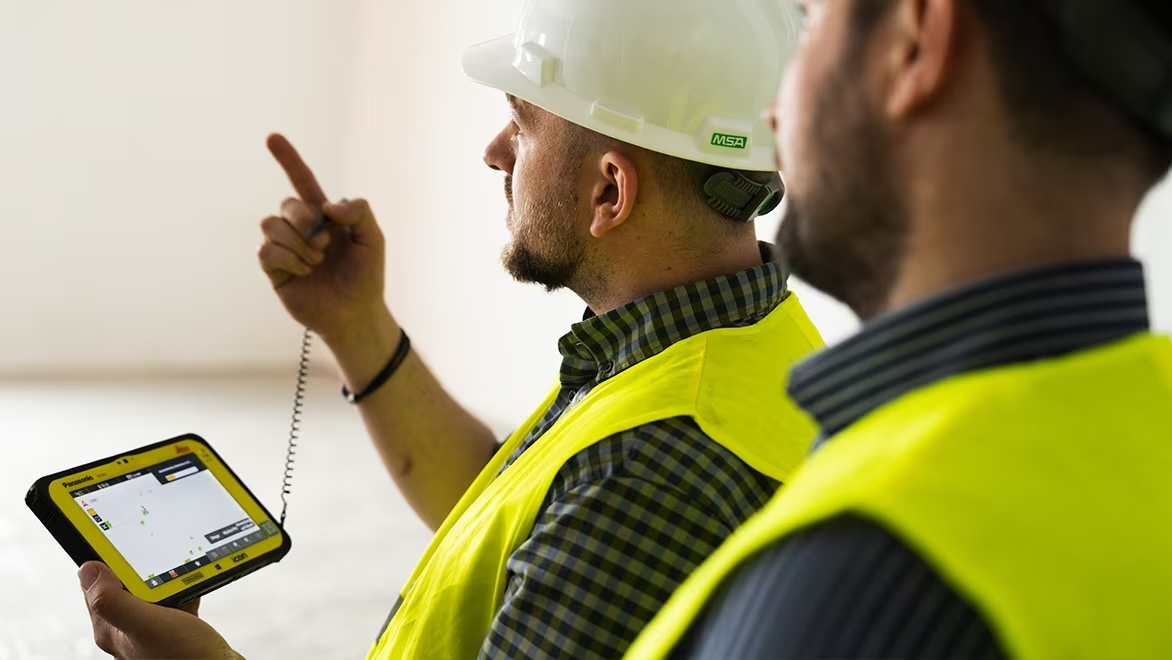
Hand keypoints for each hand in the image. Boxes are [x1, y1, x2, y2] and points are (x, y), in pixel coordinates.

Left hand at [80, 562, 240, 658]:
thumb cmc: (187, 659)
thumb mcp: (148, 625)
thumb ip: (115, 601)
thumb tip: (89, 570)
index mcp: (111, 629)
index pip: (95, 585)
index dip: (107, 563)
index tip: (124, 548)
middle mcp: (128, 629)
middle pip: (126, 583)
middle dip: (145, 569)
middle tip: (162, 567)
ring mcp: (152, 628)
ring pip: (153, 588)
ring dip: (169, 578)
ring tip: (182, 582)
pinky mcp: (175, 626)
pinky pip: (176, 596)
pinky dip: (186, 588)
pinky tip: (195, 590)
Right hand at [259, 133, 388, 341]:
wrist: (355, 314)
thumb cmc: (366, 277)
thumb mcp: (373, 239)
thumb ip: (359, 212)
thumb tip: (326, 207)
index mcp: (323, 216)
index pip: (302, 181)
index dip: (288, 160)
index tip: (272, 137)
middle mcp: (300, 228)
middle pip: (286, 204)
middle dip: (304, 219)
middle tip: (325, 244)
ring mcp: (284, 248)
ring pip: (270, 225)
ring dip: (297, 243)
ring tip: (316, 261)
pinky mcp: (273, 269)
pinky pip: (265, 250)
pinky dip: (287, 258)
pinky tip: (303, 271)